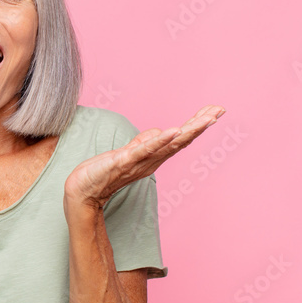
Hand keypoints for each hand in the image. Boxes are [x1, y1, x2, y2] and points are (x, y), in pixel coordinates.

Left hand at [63, 105, 225, 213]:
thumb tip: (161, 131)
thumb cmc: (103, 173)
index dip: (197, 125)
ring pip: (168, 144)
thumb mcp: (128, 153)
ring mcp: (139, 162)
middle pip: (180, 140)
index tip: (215, 110)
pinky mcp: (123, 162)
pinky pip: (144, 150)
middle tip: (219, 111)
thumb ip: (145, 143)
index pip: (180, 138)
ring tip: (206, 120)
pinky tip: (173, 131)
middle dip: (200, 125)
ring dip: (188, 131)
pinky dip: (159, 141)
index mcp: (153, 157)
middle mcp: (151, 160)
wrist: (82, 191)